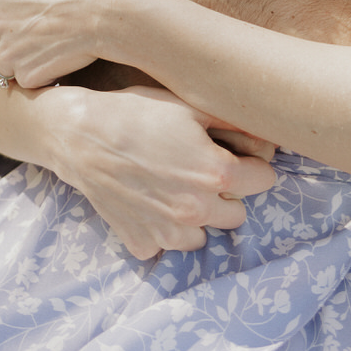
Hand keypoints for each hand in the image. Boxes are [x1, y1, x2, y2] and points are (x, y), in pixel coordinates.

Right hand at [46, 84, 276, 258]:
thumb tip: (268, 140)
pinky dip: (163, 227)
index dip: (252, 164)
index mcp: (216, 173)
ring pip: (204, 234)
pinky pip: (167, 243)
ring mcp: (169, 232)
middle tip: (200, 170)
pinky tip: (148, 199)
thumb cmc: (137, 113)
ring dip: (197, 216)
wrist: (81, 137)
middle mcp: (198, 210)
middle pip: (237, 213)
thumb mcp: (190, 106)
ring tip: (172, 186)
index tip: (236, 155)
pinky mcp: (143, 244)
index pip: (264, 180)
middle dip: (226, 194)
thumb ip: (235, 125)